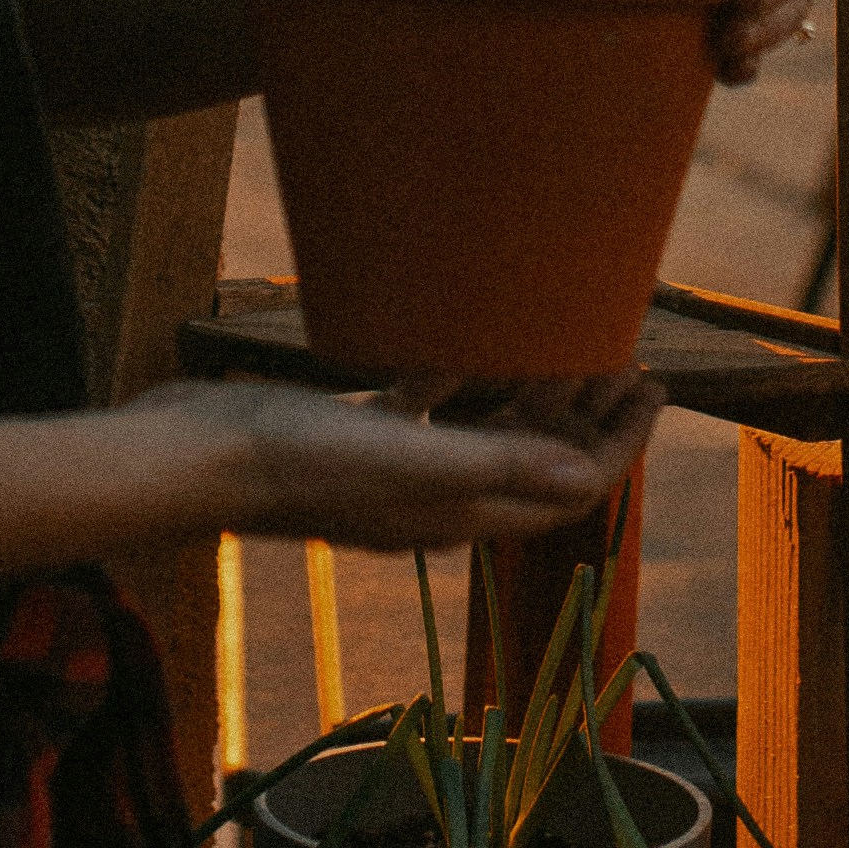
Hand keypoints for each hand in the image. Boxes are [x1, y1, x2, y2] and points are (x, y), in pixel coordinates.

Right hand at [124, 371, 663, 552]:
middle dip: (586, 415)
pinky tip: (454, 336)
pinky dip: (450, 378)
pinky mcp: (350, 437)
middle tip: (622, 354)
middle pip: (534, 461)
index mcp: (458, 511)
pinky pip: (419, 409)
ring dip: (528, 395)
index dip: (620, 443)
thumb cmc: (298, 464)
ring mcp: (390, 470)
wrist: (193, 459)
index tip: (655, 386)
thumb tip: (587, 476)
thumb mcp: (408, 460)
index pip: (566, 488)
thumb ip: (496, 464)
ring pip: (482, 435)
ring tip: (561, 341)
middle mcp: (432, 499)